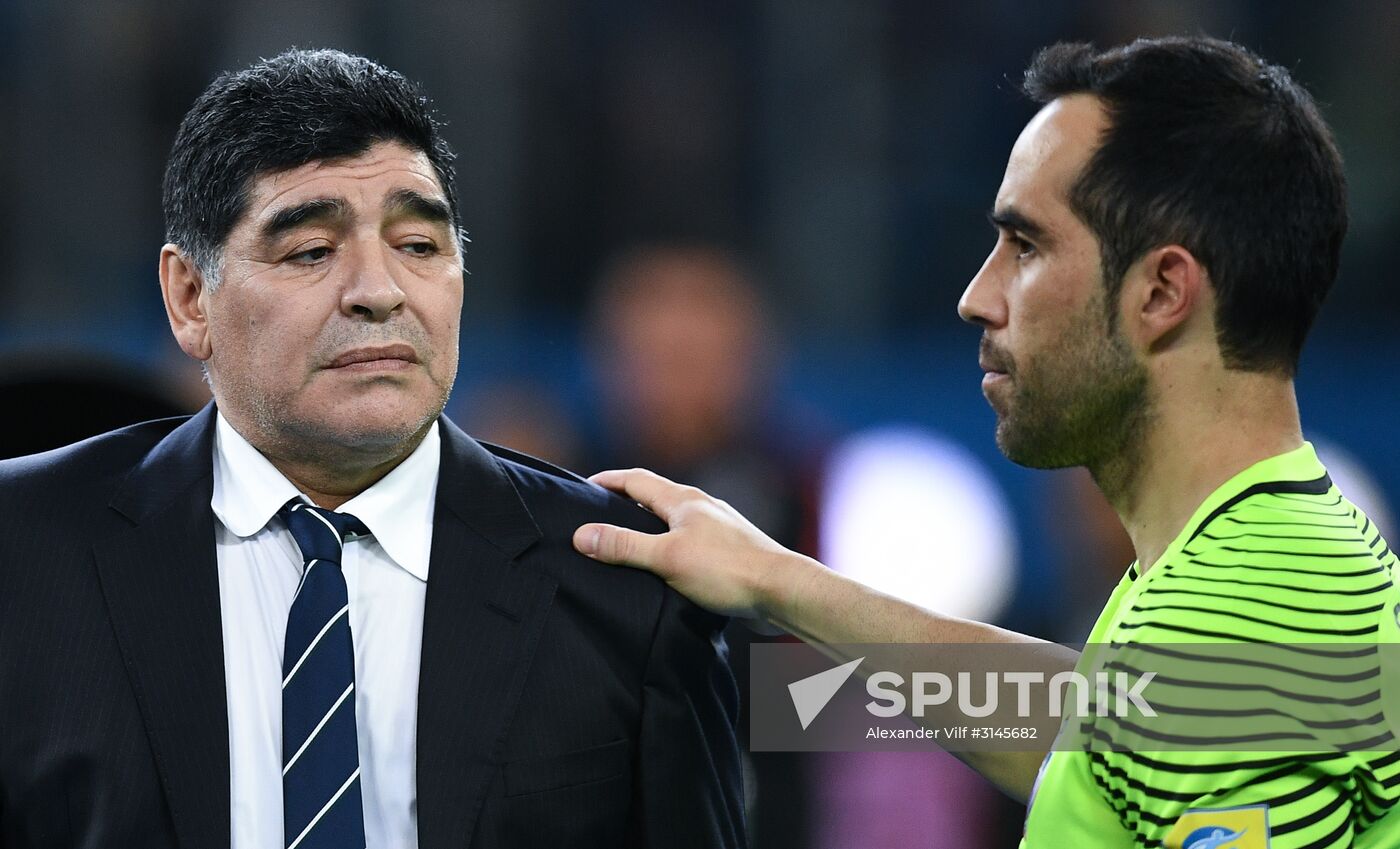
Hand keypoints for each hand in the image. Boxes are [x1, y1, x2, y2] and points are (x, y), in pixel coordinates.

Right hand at [574, 468, 798, 619]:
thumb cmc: (729, 570)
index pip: (636, 480)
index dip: (607, 481)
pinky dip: (669, 546)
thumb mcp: (667, 558)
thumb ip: (624, 546)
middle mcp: (701, 507)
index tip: (583, 486)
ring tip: (626, 543)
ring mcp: (718, 528)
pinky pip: (690, 540)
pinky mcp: (729, 550)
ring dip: (648, 526)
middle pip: (655, 497)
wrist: (782, 591)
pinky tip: (666, 567)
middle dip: (625, 502)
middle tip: (597, 515)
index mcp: (684, 500)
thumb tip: (582, 534)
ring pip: (673, 520)